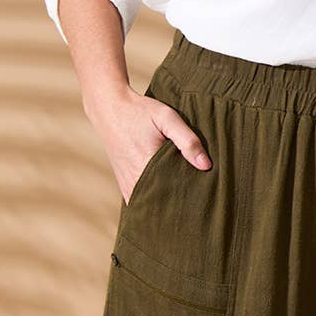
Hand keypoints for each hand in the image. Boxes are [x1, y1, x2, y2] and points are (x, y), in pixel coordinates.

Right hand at [92, 86, 210, 202]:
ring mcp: (127, 184)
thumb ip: (187, 141)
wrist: (108, 108)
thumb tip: (206, 165)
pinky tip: (166, 200)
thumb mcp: (167, 118)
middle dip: (179, 206)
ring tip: (183, 205)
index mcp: (147, 166)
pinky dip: (152, 202)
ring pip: (149, 206)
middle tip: (196, 205)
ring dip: (165, 206)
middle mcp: (135, 180)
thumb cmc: (139, 111)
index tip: (202, 199)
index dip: (188, 199)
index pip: (173, 195)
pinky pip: (139, 201)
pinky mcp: (124, 183)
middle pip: (162, 204)